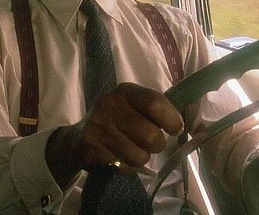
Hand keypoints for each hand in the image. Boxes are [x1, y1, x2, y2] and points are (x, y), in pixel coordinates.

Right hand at [46, 83, 182, 184]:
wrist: (76, 140)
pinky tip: (116, 158)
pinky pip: (124, 167)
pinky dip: (125, 167)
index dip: (171, 119)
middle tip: (148, 143)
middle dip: (156, 146)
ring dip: (140, 159)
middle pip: (151, 135)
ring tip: (129, 151)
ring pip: (139, 156)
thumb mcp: (131, 107)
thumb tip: (182, 121)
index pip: (155, 102)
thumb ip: (155, 109)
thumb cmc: (114, 122)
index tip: (174, 129)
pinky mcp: (91, 149)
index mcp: (124, 91)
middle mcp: (109, 104)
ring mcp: (98, 127)